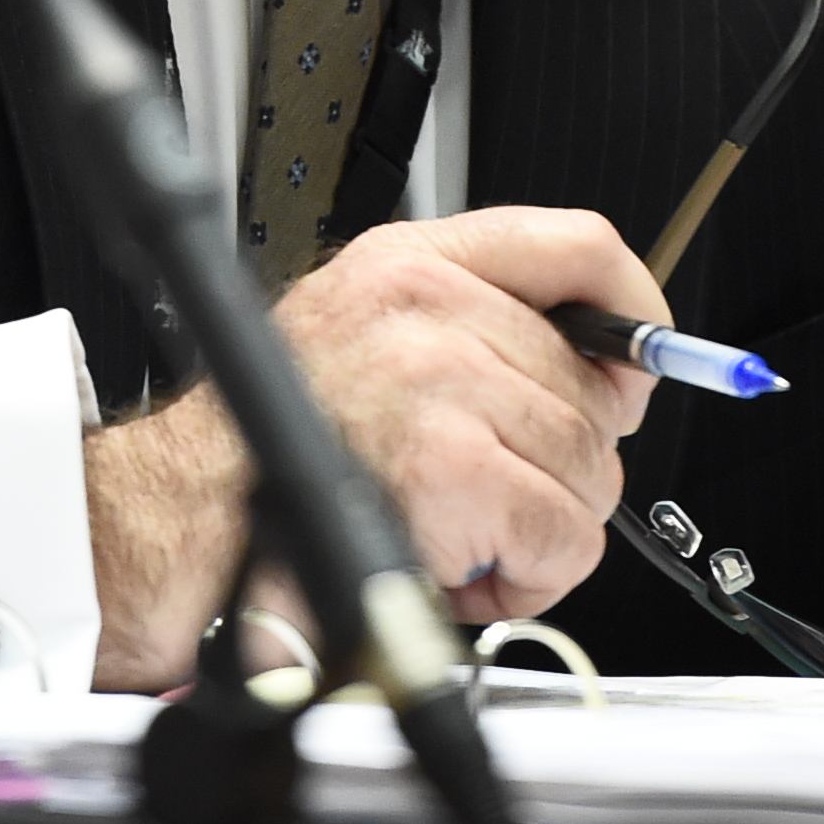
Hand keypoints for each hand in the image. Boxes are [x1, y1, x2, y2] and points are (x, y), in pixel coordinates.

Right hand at [79, 208, 660, 687]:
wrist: (180, 522)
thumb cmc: (259, 452)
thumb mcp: (365, 338)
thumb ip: (479, 330)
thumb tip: (614, 375)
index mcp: (409, 264)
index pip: (577, 246)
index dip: (633, 312)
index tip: (643, 361)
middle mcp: (426, 307)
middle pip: (593, 387)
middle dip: (560, 466)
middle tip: (486, 496)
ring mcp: (440, 382)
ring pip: (588, 472)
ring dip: (539, 529)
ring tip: (457, 534)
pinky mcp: (452, 466)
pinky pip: (562, 536)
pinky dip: (527, 576)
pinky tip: (458, 567)